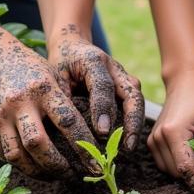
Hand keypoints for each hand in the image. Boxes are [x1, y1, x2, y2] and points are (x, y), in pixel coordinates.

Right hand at [0, 24, 98, 178]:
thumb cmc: (32, 69)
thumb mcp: (53, 77)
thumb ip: (66, 103)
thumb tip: (89, 138)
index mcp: (44, 89)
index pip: (68, 122)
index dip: (84, 146)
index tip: (96, 164)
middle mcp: (21, 103)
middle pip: (38, 144)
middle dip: (57, 166)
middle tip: (72, 175)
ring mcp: (1, 115)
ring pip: (18, 155)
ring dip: (37, 172)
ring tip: (53, 175)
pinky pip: (5, 154)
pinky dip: (21, 164)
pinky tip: (35, 166)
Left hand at [48, 24, 144, 149]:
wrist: (72, 45)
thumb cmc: (62, 62)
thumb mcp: (55, 75)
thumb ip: (62, 96)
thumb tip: (66, 127)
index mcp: (94, 61)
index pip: (102, 86)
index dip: (103, 109)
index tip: (101, 132)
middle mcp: (114, 68)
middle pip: (131, 94)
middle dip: (131, 121)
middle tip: (126, 146)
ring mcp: (124, 77)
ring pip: (137, 99)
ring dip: (135, 124)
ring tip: (128, 148)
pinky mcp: (127, 86)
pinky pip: (135, 104)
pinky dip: (133, 122)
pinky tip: (127, 142)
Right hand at [146, 68, 193, 193]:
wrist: (187, 78)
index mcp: (173, 131)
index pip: (186, 170)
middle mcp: (158, 137)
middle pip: (177, 174)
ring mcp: (152, 140)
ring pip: (171, 172)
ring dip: (187, 174)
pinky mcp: (152, 141)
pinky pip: (166, 165)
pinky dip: (180, 166)